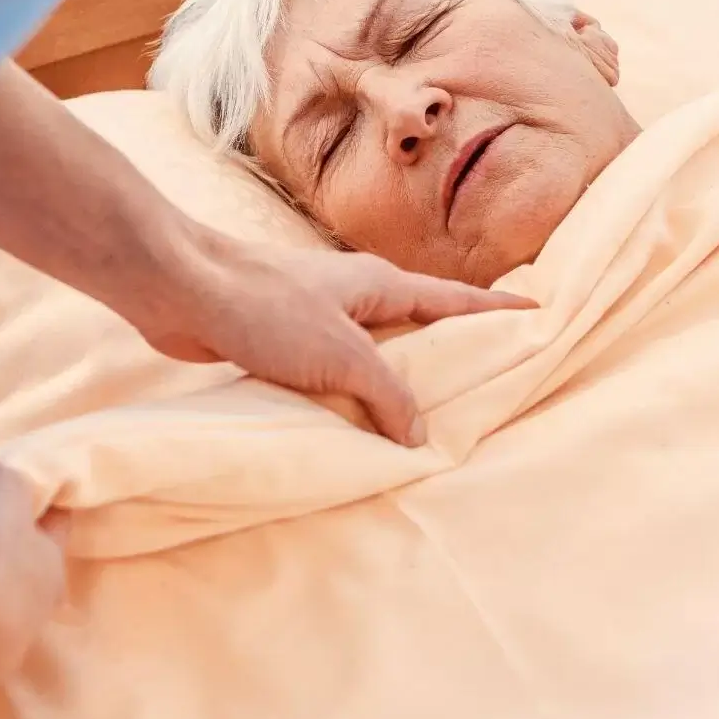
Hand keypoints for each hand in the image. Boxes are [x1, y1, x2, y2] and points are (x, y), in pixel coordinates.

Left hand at [135, 230, 534, 446]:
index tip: (536, 312)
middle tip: (488, 386)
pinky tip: (356, 432)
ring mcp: (317, 319)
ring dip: (395, 387)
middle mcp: (354, 297)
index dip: (496, 310)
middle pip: (418, 330)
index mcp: (380, 285)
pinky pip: (332, 377)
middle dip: (451, 356)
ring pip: (372, 358)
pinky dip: (350, 402)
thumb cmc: (263, 306)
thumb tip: (419, 434)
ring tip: (427, 425)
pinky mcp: (282, 345)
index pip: (454, 300)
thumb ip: (388, 394)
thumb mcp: (343, 355)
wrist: (182, 291)